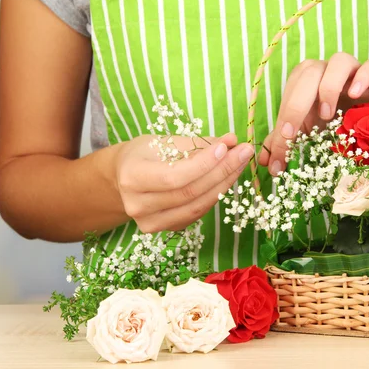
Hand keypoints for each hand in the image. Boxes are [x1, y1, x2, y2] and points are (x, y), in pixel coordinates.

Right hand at [115, 134, 253, 232]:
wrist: (125, 178)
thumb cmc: (145, 154)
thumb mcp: (165, 141)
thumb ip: (198, 142)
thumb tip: (232, 140)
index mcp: (132, 178)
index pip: (174, 176)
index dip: (203, 164)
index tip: (226, 147)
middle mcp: (138, 205)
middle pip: (189, 193)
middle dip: (222, 171)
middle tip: (244, 152)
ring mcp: (151, 222)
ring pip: (197, 206)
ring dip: (224, 184)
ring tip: (241, 163)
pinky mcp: (166, 229)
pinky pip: (197, 213)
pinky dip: (216, 195)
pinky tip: (228, 178)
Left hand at [258, 53, 368, 174]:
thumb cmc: (338, 120)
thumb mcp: (310, 132)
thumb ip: (287, 143)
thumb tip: (265, 162)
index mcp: (306, 80)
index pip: (290, 92)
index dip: (284, 115)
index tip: (284, 139)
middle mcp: (327, 70)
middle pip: (309, 72)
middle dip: (297, 103)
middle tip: (295, 132)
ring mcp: (354, 69)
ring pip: (340, 61)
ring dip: (329, 86)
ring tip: (326, 114)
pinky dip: (363, 77)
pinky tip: (356, 95)